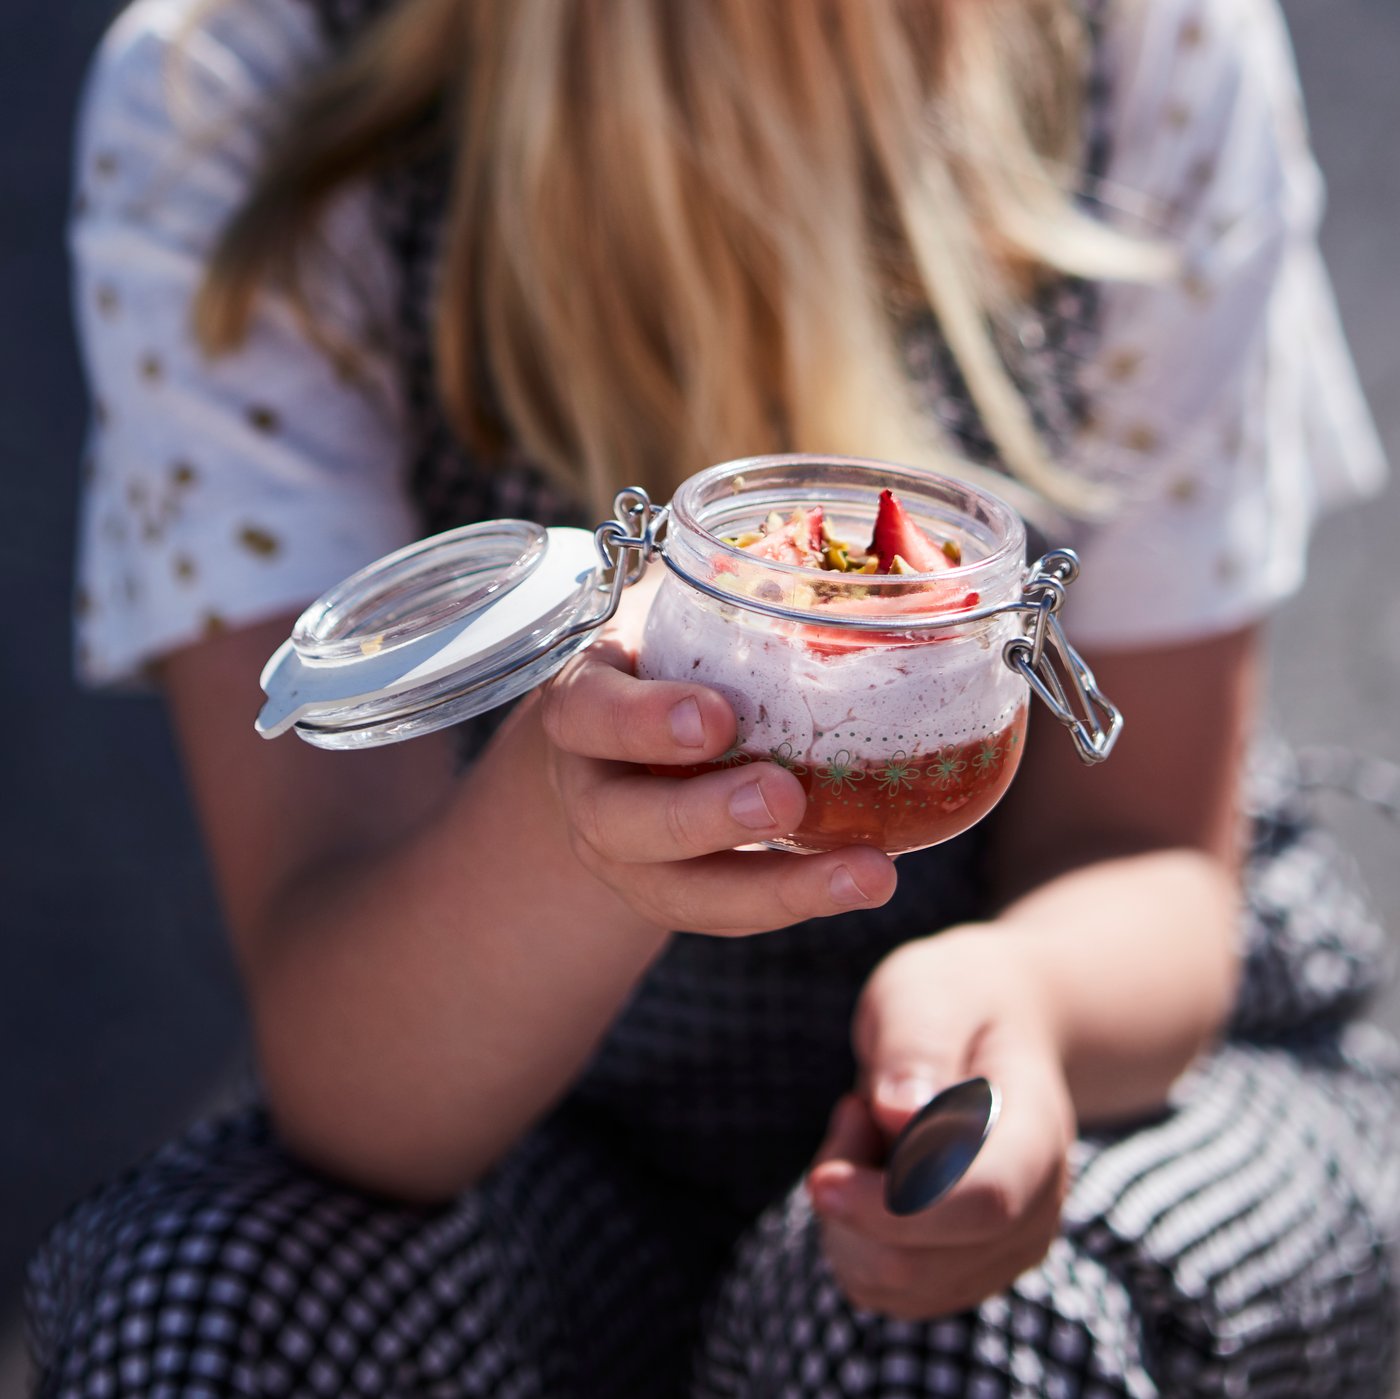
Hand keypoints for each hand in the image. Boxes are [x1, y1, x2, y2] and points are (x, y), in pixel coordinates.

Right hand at [536, 582, 896, 934]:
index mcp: (584, 706)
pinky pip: (730, 912)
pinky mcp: (676, 896)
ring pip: (682, 893)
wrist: (615, 750)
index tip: (715, 718)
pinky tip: (867, 878)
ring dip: (776, 888)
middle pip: (621, 823)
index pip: (590, 715)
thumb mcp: (672, 621)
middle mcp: (592, 790)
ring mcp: (629, 858)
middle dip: (704, 816)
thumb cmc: (664, 665)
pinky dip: (798, 899)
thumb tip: (852, 554)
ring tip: (866, 873)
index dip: (645, 722)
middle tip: (783, 798)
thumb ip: (727, 596)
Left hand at [806, 933, 1074, 1318]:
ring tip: (869, 1125)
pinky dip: (850, 1232)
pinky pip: (878, 1285)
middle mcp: (1035, 1208)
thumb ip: (912, 1046)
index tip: (821, 1180)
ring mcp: (1003, 1249)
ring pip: (887, 1281)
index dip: (895, 1207)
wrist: (994, 1027)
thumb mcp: (923, 993)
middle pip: (915, 1260)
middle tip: (855, 1106)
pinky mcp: (962, 1272)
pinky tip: (870, 1167)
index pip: (983, 1201)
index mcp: (1036, 1132)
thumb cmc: (952, 1002)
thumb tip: (897, 1114)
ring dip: (846, 1212)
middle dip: (849, 1197)